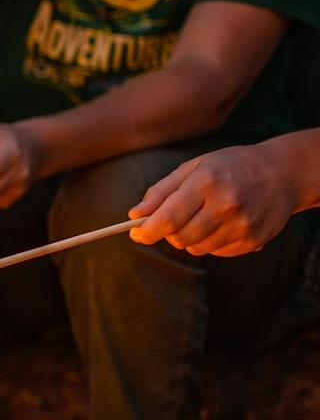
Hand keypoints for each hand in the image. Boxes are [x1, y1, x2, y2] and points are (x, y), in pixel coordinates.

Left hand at [129, 147, 299, 256]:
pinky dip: (210, 242)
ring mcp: (242, 225)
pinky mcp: (252, 240)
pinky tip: (223, 222)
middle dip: (169, 233)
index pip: (169, 218)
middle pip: (180, 238)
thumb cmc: (230, 167)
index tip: (136, 234)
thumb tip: (134, 215)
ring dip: (190, 238)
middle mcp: (226, 205)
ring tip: (204, 215)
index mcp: (207, 182)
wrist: (284, 173)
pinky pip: (216, 252)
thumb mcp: (194, 168)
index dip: (147, 231)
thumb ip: (161, 192)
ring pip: (196, 248)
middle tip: (175, 218)